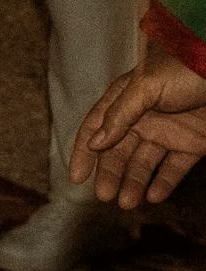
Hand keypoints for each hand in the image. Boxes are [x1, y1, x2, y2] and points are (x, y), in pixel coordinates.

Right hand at [71, 51, 205, 207]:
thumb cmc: (187, 67)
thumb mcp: (147, 86)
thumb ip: (120, 115)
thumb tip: (94, 143)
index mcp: (125, 98)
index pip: (95, 127)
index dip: (83, 152)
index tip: (77, 177)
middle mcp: (143, 117)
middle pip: (118, 151)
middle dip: (110, 174)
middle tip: (104, 196)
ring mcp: (168, 131)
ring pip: (144, 162)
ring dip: (134, 183)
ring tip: (128, 203)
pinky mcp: (193, 143)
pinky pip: (175, 167)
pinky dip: (164, 183)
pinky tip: (154, 196)